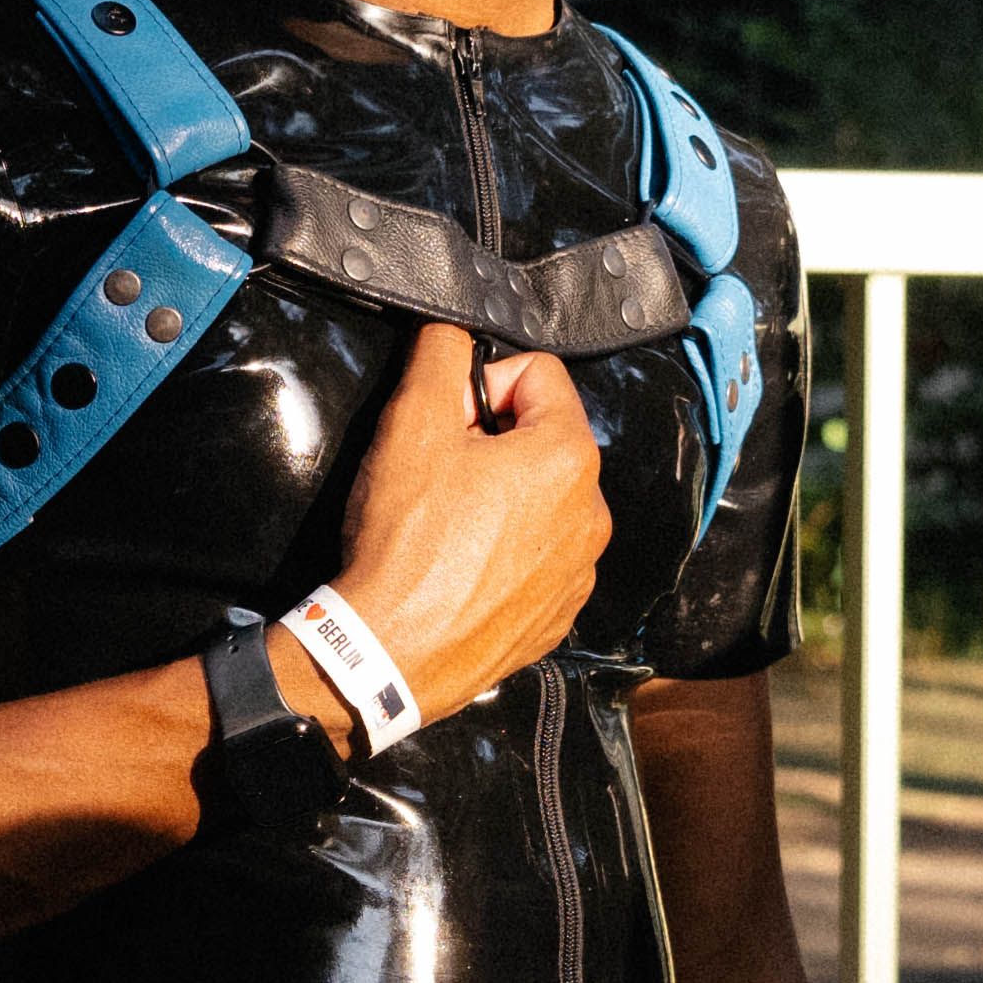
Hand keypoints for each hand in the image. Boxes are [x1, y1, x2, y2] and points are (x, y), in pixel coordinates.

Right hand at [321, 321, 609, 724]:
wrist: (390, 654)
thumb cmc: (405, 542)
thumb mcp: (411, 424)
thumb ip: (440, 355)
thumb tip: (453, 327)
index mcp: (568, 456)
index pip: (538, 374)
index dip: (481, 387)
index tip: (446, 423)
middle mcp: (591, 512)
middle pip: (542, 438)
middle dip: (492, 442)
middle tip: (439, 474)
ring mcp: (579, 570)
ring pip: (542, 500)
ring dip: (501, 498)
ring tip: (447, 526)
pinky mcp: (558, 614)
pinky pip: (539, 559)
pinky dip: (505, 553)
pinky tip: (460, 568)